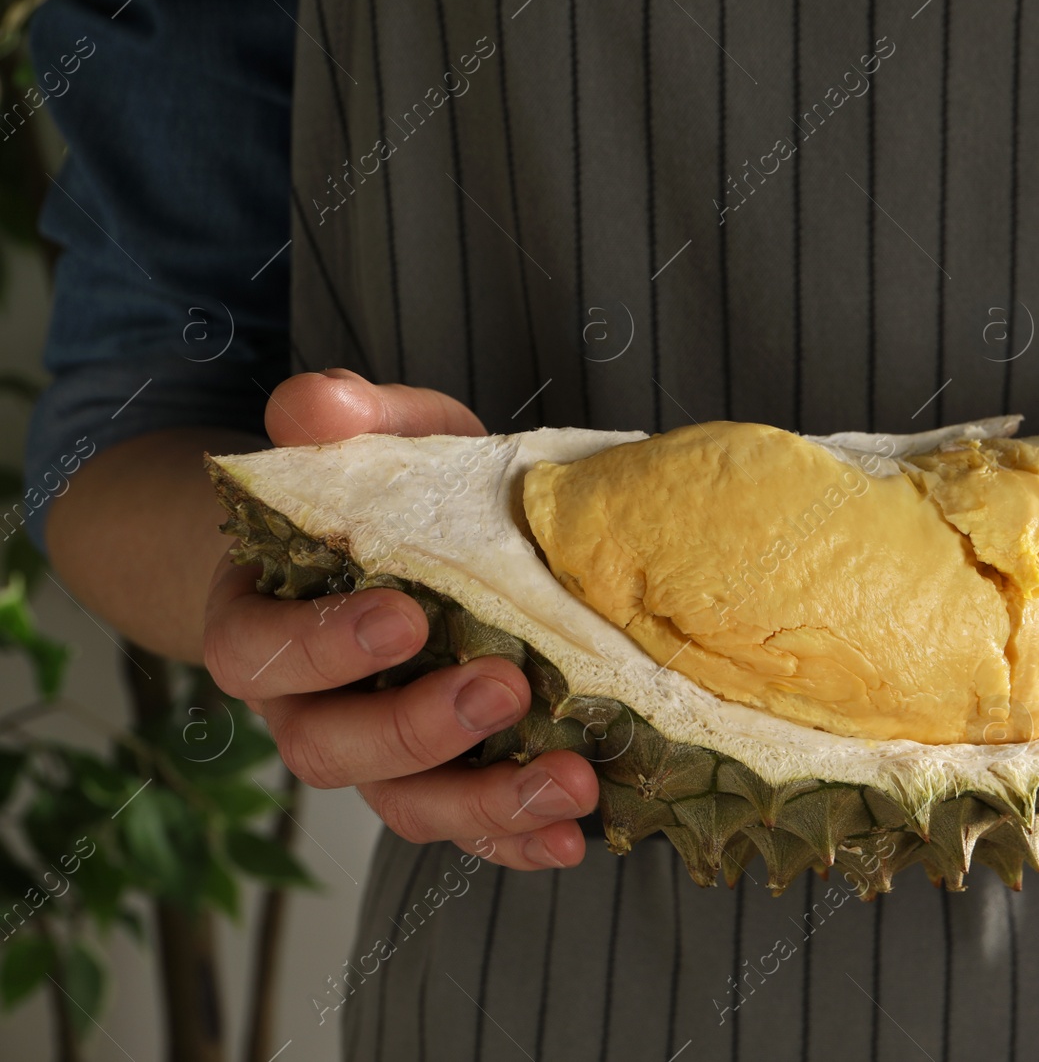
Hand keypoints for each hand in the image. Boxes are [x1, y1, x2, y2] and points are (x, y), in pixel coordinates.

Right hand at [204, 369, 597, 870]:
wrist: (384, 550)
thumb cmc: (374, 493)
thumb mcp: (368, 439)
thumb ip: (339, 419)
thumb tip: (320, 404)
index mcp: (266, 618)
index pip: (263, 650)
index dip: (324, 644)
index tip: (405, 614)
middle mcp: (306, 703)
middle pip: (331, 749)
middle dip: (418, 729)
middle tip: (504, 687)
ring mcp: (374, 753)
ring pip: (403, 805)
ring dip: (486, 804)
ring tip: (570, 785)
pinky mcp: (437, 780)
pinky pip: (464, 829)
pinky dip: (516, 838)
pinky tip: (572, 835)